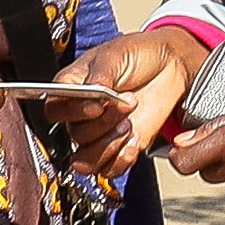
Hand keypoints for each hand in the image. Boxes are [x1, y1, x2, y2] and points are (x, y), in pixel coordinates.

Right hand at [58, 28, 212, 179]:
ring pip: (87, 159)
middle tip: (126, 104)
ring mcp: (99, 134)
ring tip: (129, 124)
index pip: (55, 110)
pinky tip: (134, 140)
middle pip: (75, 136)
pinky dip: (122, 159)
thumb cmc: (137, 55)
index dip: (73, 113)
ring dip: (110, 145)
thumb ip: (100, 75)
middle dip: (103, 124)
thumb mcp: (115, 55)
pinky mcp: (118, 148)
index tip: (97, 106)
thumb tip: (93, 91)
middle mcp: (80, 115)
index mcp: (71, 88)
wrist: (169, 66)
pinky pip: (109, 169)